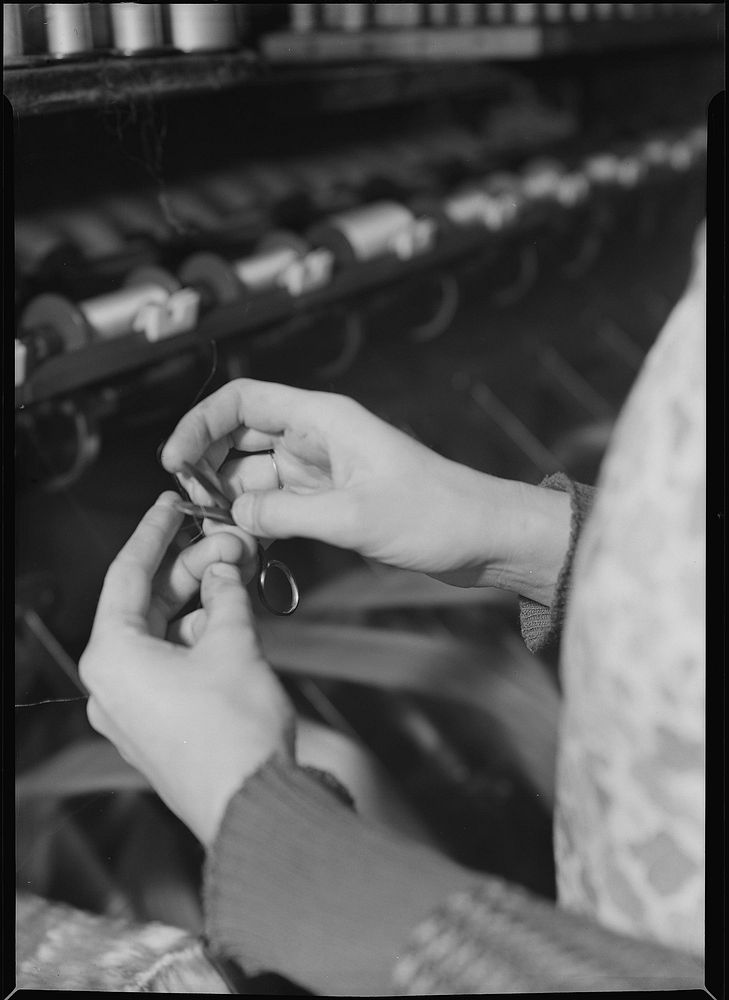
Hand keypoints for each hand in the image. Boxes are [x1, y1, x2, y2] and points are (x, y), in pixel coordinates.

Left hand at [79, 492, 294, 846]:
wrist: (253, 805)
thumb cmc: (234, 734)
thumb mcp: (233, 644)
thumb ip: (226, 595)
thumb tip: (225, 569)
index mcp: (113, 657)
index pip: (128, 574)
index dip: (155, 533)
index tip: (172, 505)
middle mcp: (110, 684)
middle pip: (147, 604)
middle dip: (190, 570)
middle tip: (228, 542)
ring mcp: (131, 709)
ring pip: (162, 635)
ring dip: (200, 605)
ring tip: (238, 581)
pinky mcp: (156, 726)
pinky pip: (170, 665)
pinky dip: (199, 639)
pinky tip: (232, 621)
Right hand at [161, 379, 570, 603]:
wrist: (485, 537)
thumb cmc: (435, 514)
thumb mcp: (354, 517)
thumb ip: (286, 514)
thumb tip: (234, 515)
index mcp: (324, 420)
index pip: (242, 401)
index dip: (200, 424)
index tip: (174, 463)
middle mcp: (318, 438)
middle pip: (241, 437)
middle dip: (210, 468)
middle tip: (192, 509)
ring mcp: (324, 471)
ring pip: (257, 475)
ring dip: (233, 501)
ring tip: (218, 535)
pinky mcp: (333, 501)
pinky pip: (280, 503)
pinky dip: (260, 520)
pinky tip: (247, 543)